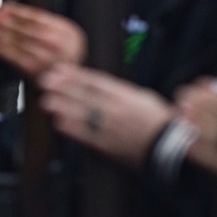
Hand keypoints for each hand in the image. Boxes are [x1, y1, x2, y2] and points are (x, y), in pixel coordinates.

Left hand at [0, 2, 86, 80]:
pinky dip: (3, 48)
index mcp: (64, 29)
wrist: (68, 80)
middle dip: (3, 21)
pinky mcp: (36, 70)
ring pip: (18, 42)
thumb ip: (40, 22)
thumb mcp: (60, 33)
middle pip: (24, 28)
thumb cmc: (61, 54)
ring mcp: (47, 58)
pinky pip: (15, 57)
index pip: (36, 16)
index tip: (3, 8)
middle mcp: (57, 43)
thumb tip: (7, 11)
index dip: (16, 11)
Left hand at [37, 63, 172, 168]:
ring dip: (63, 106)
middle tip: (45, 81)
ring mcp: (112, 126)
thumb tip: (100, 84)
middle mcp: (117, 108)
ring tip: (46, 100)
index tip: (60, 70)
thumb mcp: (142, 97)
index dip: (75, 75)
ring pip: (84, 113)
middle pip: (86, 95)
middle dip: (64, 87)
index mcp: (126, 94)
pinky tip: (59, 123)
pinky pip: (89, 135)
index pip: (96, 82)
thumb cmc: (158, 121)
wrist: (170, 146)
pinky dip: (73, 129)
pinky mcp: (110, 145)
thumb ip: (120, 91)